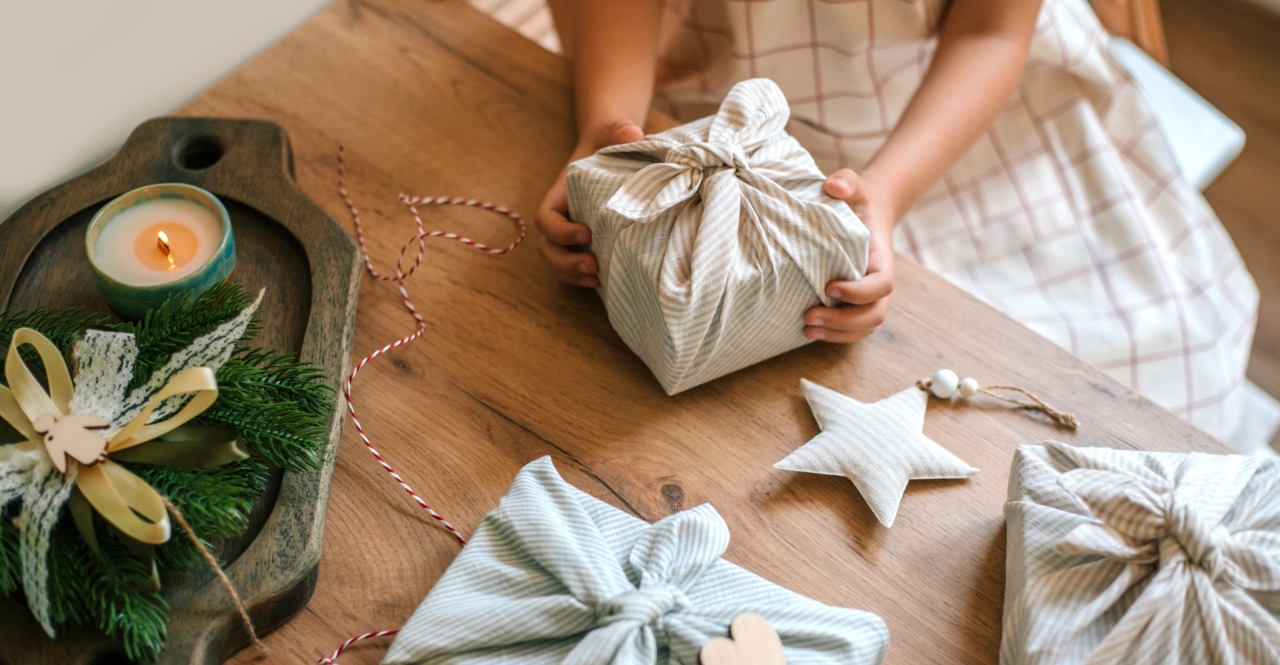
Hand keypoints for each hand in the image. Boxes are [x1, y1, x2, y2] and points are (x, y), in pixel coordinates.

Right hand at [536, 121, 645, 287]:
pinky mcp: (588, 244)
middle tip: (592, 265)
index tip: (586, 232)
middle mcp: (562, 217)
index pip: (546, 218)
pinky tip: (604, 282)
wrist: (613, 150)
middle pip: (548, 247)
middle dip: (565, 261)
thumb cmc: (609, 141)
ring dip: (573, 275)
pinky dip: (584, 278)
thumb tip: (632, 134)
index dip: (560, 231)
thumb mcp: (612, 133)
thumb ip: (619, 131)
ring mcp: (573, 233)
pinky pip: (576, 266)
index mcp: (560, 195)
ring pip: (559, 261)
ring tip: (597, 279)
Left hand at [804, 169, 896, 343]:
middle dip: (844, 322)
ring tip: (806, 330)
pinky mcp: (855, 306)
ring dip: (836, 334)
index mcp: (883, 260)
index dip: (859, 292)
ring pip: (863, 328)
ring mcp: (869, 299)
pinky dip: (833, 336)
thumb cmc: (855, 203)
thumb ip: (847, 181)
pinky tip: (808, 332)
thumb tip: (834, 185)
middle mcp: (879, 284)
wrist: (861, 216)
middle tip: (810, 317)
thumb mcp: (854, 186)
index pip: (882, 285)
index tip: (830, 287)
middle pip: (873, 314)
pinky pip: (852, 330)